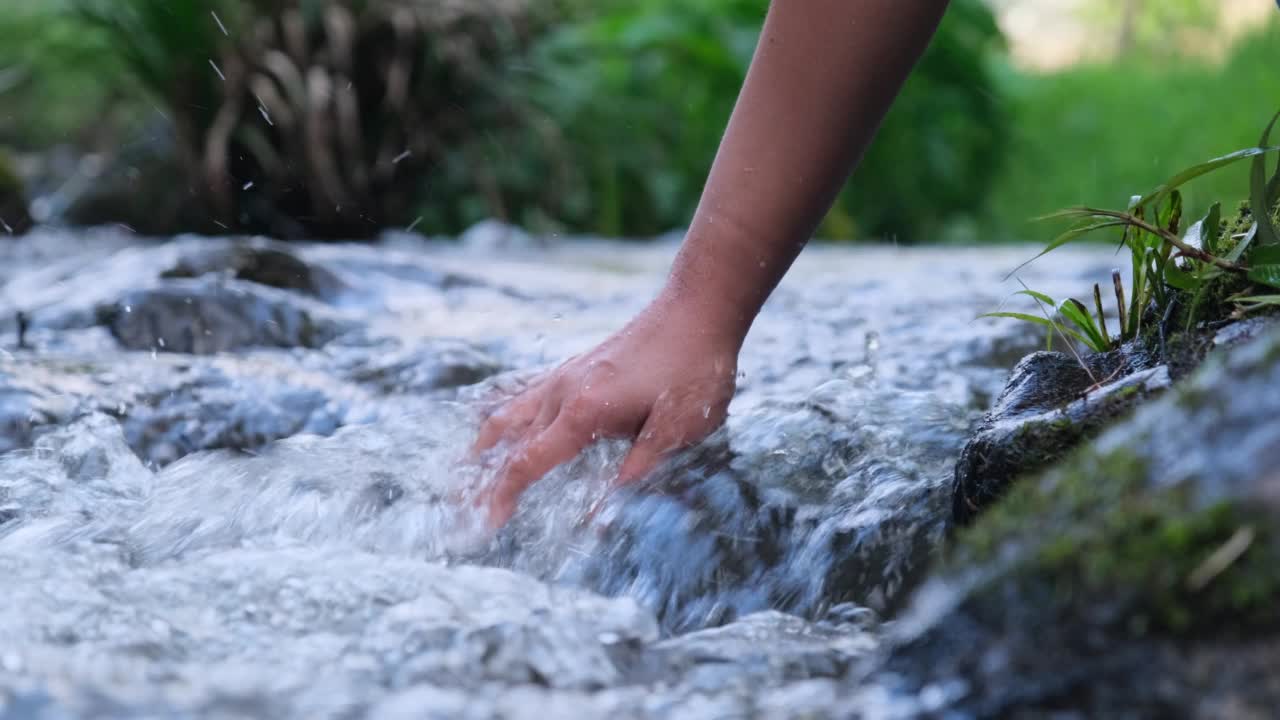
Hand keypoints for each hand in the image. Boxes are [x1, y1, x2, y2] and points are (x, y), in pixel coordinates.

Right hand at [472, 294, 740, 526]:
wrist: (696, 309)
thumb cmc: (694, 369)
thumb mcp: (679, 426)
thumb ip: (639, 467)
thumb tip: (602, 512)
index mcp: (583, 411)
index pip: (527, 462)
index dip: (502, 495)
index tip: (485, 524)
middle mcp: (563, 391)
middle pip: (506, 440)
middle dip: (481, 477)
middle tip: (462, 510)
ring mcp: (566, 375)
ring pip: (510, 414)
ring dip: (486, 447)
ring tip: (467, 473)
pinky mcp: (576, 367)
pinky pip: (527, 397)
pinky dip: (506, 420)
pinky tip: (504, 429)